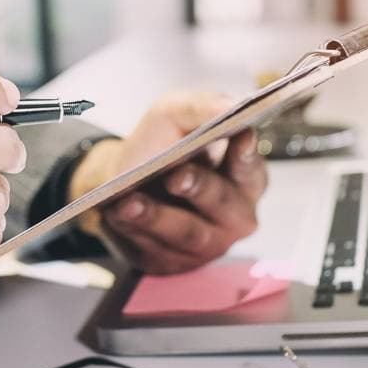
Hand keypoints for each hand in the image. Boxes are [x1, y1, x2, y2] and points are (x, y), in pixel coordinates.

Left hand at [69, 92, 267, 274]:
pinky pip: (156, 250)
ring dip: (156, 216)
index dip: (246, 156)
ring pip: (186, 233)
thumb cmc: (160, 146)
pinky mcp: (173, 261)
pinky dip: (134, 231)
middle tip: (176, 175)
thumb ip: (203, 106)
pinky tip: (116, 215)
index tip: (239, 136)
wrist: (121, 181)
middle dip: (199, 188)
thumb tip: (230, 105)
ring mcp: (206, 245)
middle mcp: (234, 217)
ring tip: (129, 201)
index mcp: (245, 179)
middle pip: (223, 205)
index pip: (252, 170)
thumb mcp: (175, 114)